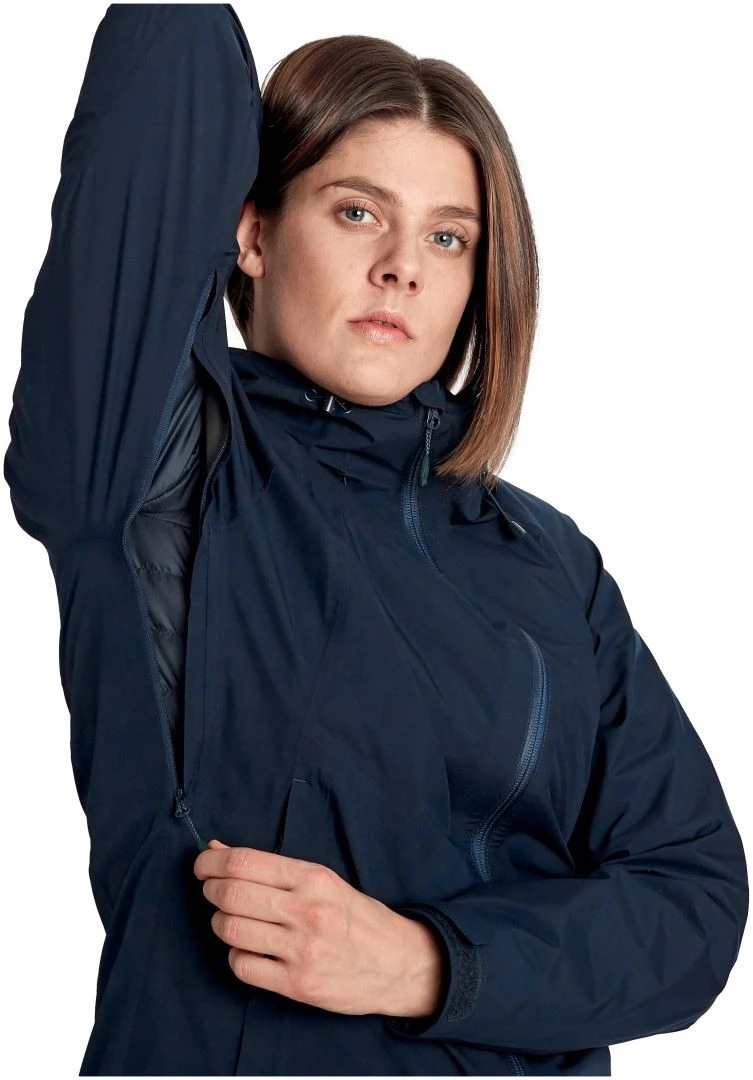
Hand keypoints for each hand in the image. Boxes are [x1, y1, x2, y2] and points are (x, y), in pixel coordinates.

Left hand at [193, 839, 444, 1018]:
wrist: (399, 963)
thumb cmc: (356, 918)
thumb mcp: (323, 881)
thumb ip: (273, 869)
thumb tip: (219, 850)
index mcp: (314, 878)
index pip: (246, 863)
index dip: (212, 862)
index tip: (202, 864)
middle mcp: (307, 911)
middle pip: (232, 894)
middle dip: (210, 889)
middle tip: (210, 889)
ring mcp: (302, 950)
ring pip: (232, 930)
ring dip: (219, 922)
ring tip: (227, 918)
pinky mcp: (298, 985)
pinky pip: (243, 966)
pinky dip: (235, 954)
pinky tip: (246, 947)